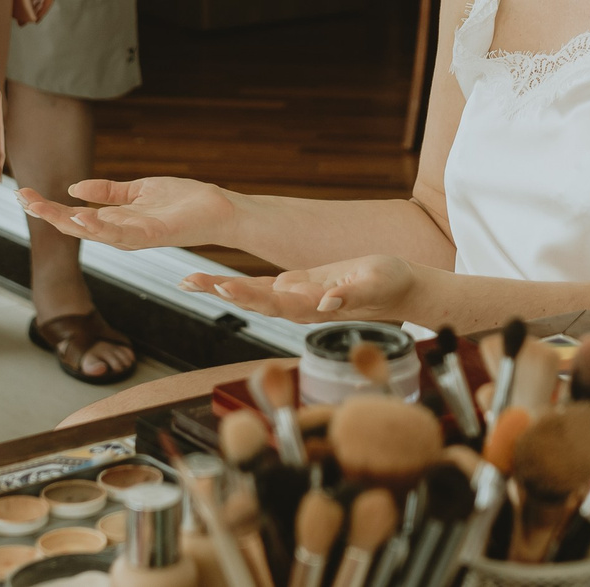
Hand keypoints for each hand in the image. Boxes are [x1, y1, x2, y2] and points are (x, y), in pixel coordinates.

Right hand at [17, 175, 235, 250]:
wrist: (217, 209)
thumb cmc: (181, 201)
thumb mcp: (137, 191)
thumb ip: (108, 192)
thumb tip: (74, 188)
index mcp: (114, 221)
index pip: (72, 215)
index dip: (47, 207)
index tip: (22, 193)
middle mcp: (119, 233)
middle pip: (74, 226)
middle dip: (47, 214)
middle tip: (21, 199)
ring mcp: (134, 236)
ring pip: (92, 232)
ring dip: (65, 222)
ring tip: (41, 209)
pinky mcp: (152, 234)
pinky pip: (121, 234)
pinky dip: (100, 228)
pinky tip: (81, 218)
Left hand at [181, 254, 421, 323]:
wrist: (400, 288)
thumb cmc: (392, 286)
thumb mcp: (377, 283)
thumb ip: (353, 295)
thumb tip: (326, 303)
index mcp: (315, 308)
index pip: (276, 303)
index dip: (250, 295)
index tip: (226, 285)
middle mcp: (299, 307)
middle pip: (254, 301)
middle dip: (221, 291)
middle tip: (190, 281)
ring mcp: (296, 297)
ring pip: (252, 294)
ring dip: (221, 288)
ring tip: (189, 280)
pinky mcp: (297, 286)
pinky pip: (261, 287)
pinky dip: (238, 283)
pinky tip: (216, 281)